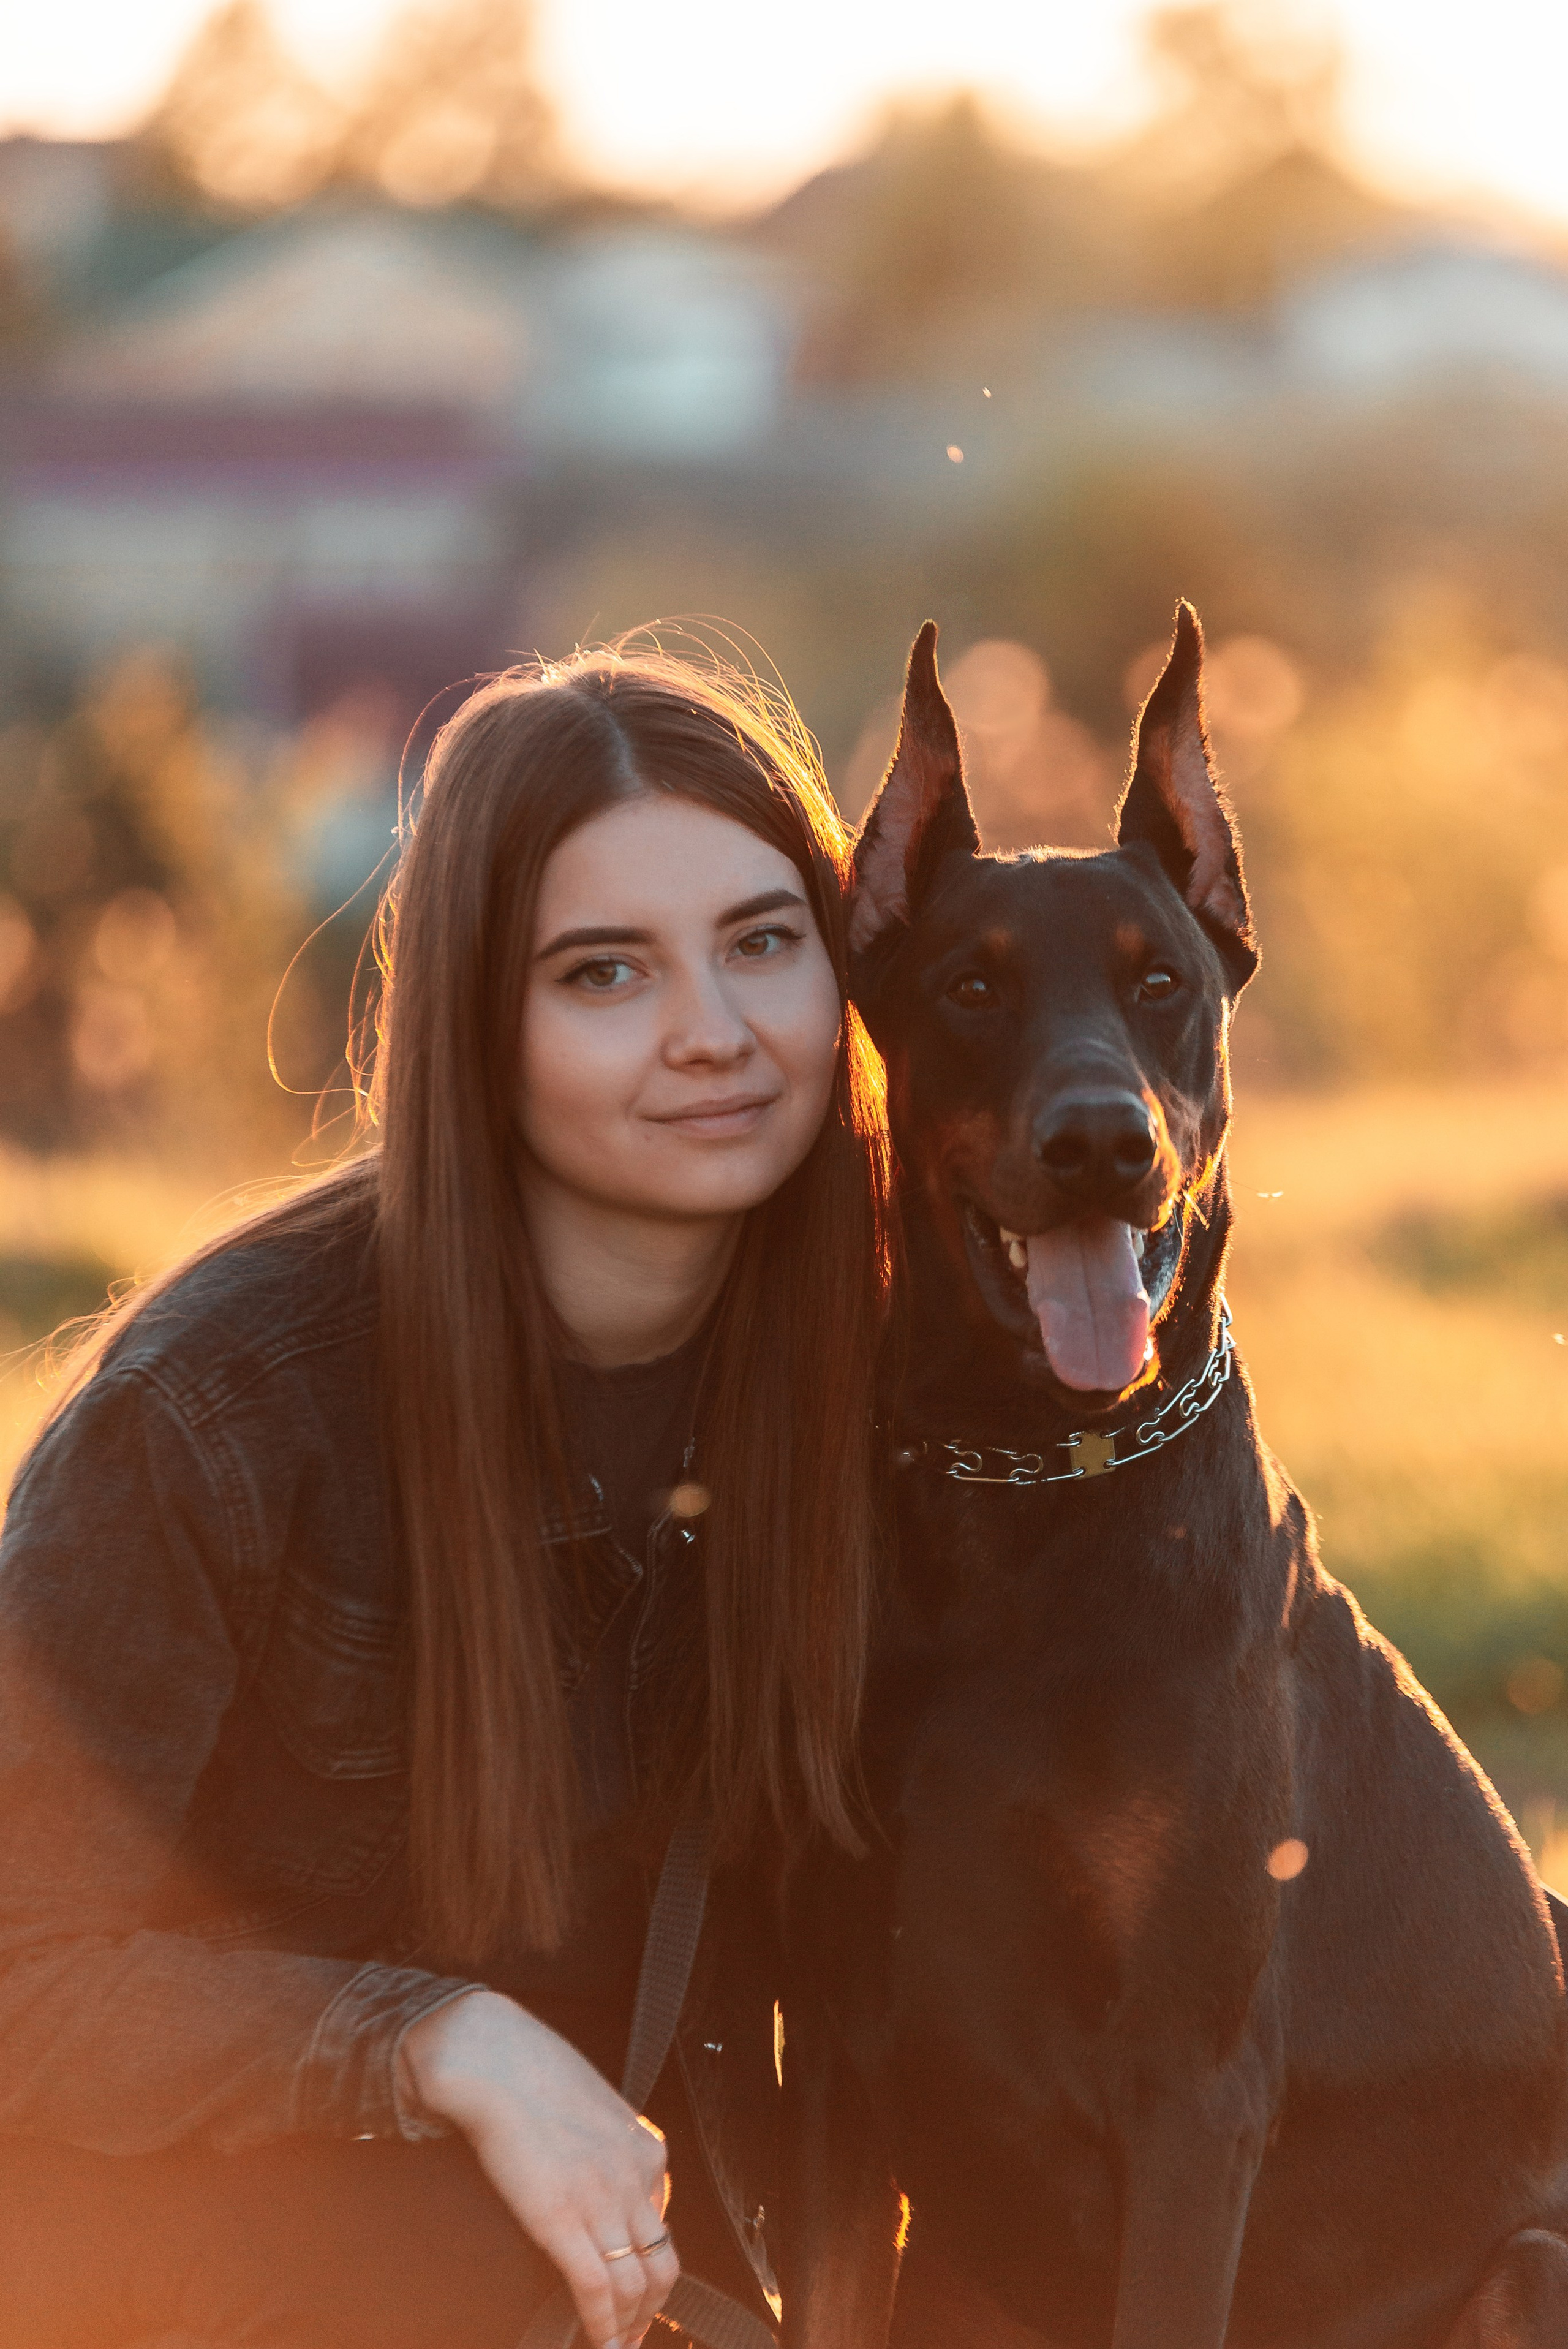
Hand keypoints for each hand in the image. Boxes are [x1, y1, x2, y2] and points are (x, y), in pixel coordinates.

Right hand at [400, 1989, 678, 2348]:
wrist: (495, 2057)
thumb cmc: (534, 2072)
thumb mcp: (594, 2109)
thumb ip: (609, 2149)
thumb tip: (601, 2184)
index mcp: (646, 2150)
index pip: (663, 2227)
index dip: (651, 2271)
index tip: (639, 2295)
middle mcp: (635, 2178)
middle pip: (662, 2266)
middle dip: (650, 2311)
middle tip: (633, 2334)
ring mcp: (601, 2201)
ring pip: (635, 2286)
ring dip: (627, 2327)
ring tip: (613, 2345)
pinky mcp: (562, 2220)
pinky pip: (596, 2290)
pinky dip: (602, 2329)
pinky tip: (598, 2344)